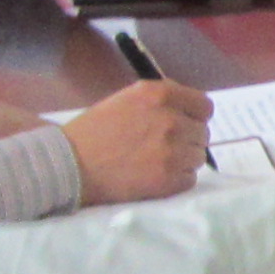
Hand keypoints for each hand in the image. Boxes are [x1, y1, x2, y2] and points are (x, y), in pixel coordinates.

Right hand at [62, 80, 213, 203]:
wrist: (70, 164)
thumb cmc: (94, 131)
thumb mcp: (128, 100)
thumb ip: (161, 101)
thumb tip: (188, 111)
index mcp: (159, 94)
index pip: (204, 105)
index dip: (195, 116)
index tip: (185, 124)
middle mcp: (171, 119)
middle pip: (203, 133)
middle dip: (187, 139)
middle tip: (163, 147)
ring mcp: (172, 151)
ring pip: (198, 157)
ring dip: (183, 160)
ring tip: (157, 162)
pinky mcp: (169, 179)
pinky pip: (189, 178)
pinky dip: (176, 179)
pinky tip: (154, 175)